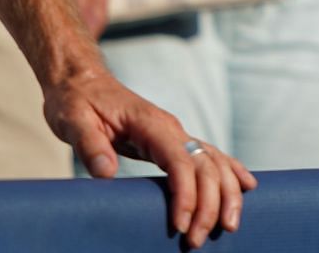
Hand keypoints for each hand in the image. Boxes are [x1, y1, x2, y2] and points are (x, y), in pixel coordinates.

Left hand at [40, 69, 255, 249]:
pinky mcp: (173, 141)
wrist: (82, 82)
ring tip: (230, 225)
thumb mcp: (72, 121)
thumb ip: (90, 145)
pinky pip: (211, 156)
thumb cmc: (76, 102)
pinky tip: (246, 186)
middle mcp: (172, 128)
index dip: (186, 195)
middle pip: (206, 166)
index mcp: (152, 124)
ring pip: (216, 162)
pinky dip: (231, 172)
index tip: (181, 226)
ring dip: (227, 193)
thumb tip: (106, 173)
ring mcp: (176, 133)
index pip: (181, 162)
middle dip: (211, 204)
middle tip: (199, 241)